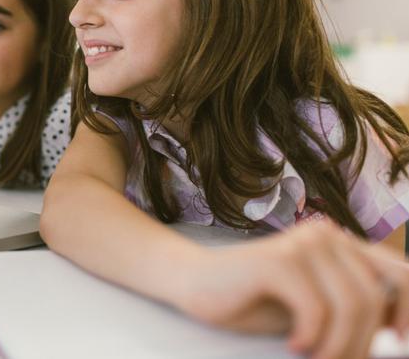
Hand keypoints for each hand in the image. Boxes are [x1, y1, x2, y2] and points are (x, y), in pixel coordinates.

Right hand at [174, 220, 408, 358]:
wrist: (193, 284)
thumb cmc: (251, 300)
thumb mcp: (312, 308)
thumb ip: (350, 310)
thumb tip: (396, 338)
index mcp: (340, 244)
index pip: (402, 274)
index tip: (398, 344)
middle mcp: (327, 235)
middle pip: (375, 297)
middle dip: (363, 343)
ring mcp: (302, 244)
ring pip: (352, 305)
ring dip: (338, 346)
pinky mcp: (278, 260)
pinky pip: (317, 310)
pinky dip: (311, 338)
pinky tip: (293, 346)